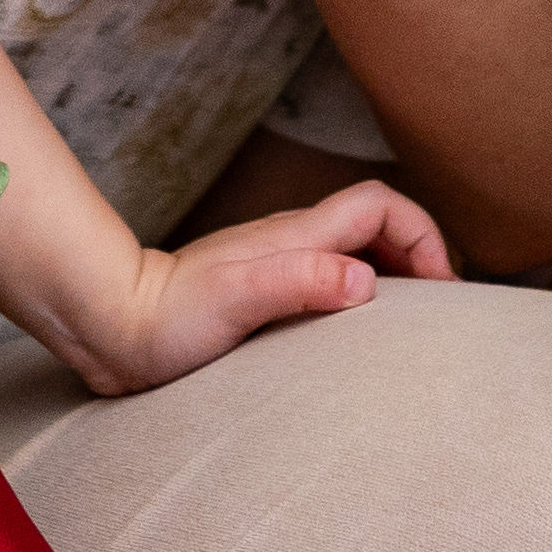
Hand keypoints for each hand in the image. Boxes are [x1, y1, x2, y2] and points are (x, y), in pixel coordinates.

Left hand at [54, 179, 450, 393]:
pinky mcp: (263, 300)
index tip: (441, 289)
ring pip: (354, 257)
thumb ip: (299, 281)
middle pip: (376, 227)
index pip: (379, 205)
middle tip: (440, 313)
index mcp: (297, 237)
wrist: (110, 328)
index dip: (423, 234)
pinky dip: (357, 304)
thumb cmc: (167, 318)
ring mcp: (278, 270)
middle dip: (418, 256)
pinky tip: (353, 346)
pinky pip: (328, 287)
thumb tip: (367, 282)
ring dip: (390, 280)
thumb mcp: (237, 300)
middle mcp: (293, 245)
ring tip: (409, 331)